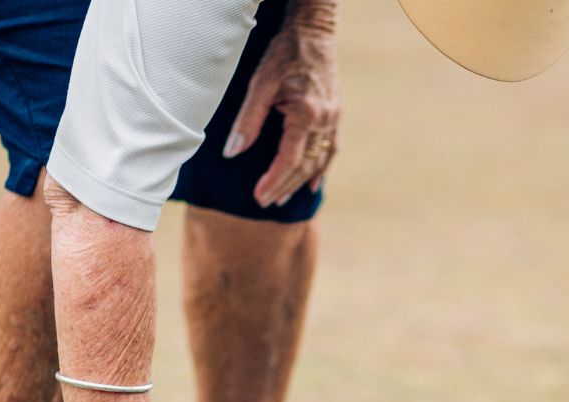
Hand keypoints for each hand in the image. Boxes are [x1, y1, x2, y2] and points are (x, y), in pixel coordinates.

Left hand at [223, 4, 340, 207]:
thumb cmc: (285, 52)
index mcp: (306, 113)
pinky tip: (312, 184)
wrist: (313, 31)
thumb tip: (232, 152)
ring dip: (300, 182)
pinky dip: (321, 169)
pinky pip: (331, 149)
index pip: (289, 159)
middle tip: (265, 202)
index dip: (273, 180)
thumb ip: (248, 120)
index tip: (258, 196)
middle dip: (284, 186)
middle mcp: (324, 119)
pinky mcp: (335, 114)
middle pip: (305, 165)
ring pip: (319, 161)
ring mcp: (333, 118)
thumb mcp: (260, 83)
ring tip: (283, 198)